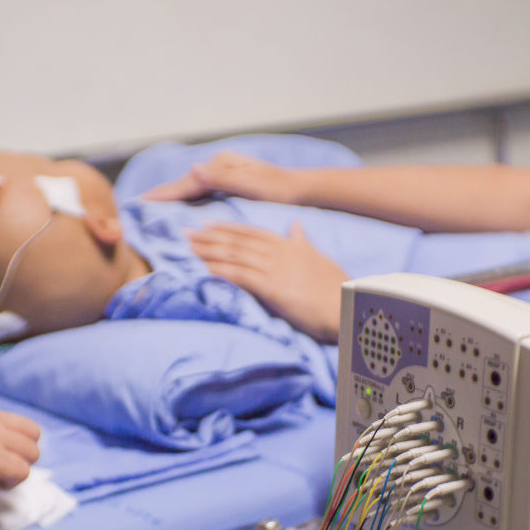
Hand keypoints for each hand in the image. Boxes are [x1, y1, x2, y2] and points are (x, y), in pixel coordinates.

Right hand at [142, 150, 297, 203]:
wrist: (300, 189)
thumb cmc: (279, 190)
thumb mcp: (252, 186)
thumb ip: (223, 178)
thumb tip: (194, 169)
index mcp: (222, 165)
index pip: (187, 183)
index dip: (165, 194)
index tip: (143, 201)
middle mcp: (220, 164)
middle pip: (185, 182)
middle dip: (163, 193)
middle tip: (138, 203)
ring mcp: (224, 171)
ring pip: (191, 185)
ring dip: (172, 194)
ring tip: (152, 204)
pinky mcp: (229, 179)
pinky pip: (200, 189)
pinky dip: (186, 196)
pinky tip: (180, 202)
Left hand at [187, 221, 347, 342]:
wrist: (345, 305)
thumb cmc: (335, 286)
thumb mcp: (319, 257)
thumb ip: (303, 242)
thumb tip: (296, 225)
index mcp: (287, 244)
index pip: (251, 232)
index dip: (227, 228)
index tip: (206, 224)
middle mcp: (278, 252)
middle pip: (237, 240)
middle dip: (209, 236)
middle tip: (184, 233)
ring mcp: (274, 268)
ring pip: (234, 255)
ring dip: (208, 251)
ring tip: (187, 248)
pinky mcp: (272, 287)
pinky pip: (240, 275)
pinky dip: (220, 270)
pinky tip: (203, 269)